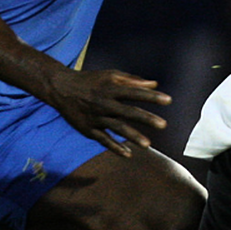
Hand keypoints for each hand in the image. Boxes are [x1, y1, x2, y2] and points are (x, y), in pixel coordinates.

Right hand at [45, 69, 170, 156]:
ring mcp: (96, 117)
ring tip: (148, 145)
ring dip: (132, 136)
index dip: (151, 96)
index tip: (168, 100)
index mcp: (111, 88)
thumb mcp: (110, 75)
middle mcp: (104, 103)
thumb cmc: (91, 80)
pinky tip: (128, 154)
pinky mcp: (88, 129)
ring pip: (116, 128)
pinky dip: (114, 147)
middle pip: (128, 111)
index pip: (135, 92)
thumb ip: (132, 80)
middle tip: (163, 125)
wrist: (62, 88)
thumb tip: (155, 83)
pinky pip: (103, 139)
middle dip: (146, 118)